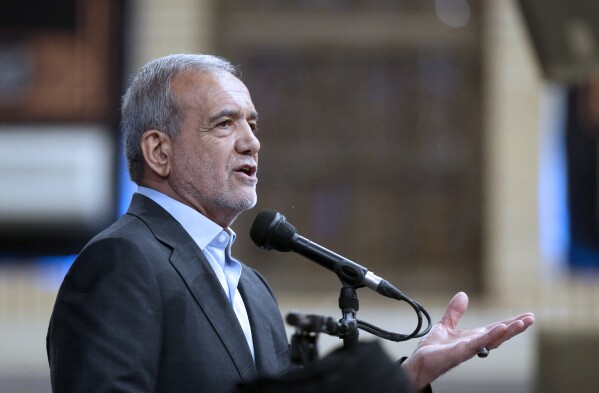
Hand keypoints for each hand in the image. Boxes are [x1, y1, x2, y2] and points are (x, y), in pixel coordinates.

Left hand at [401, 292, 534, 389]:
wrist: (420, 361)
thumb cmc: (433, 349)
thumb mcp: (446, 324)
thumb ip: (455, 312)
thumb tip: (463, 295)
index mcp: (473, 337)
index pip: (496, 328)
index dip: (510, 322)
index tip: (526, 316)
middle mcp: (475, 344)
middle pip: (499, 334)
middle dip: (516, 327)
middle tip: (531, 318)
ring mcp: (470, 348)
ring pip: (493, 339)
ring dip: (508, 331)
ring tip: (523, 322)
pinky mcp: (461, 352)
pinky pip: (479, 343)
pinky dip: (491, 336)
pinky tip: (501, 328)